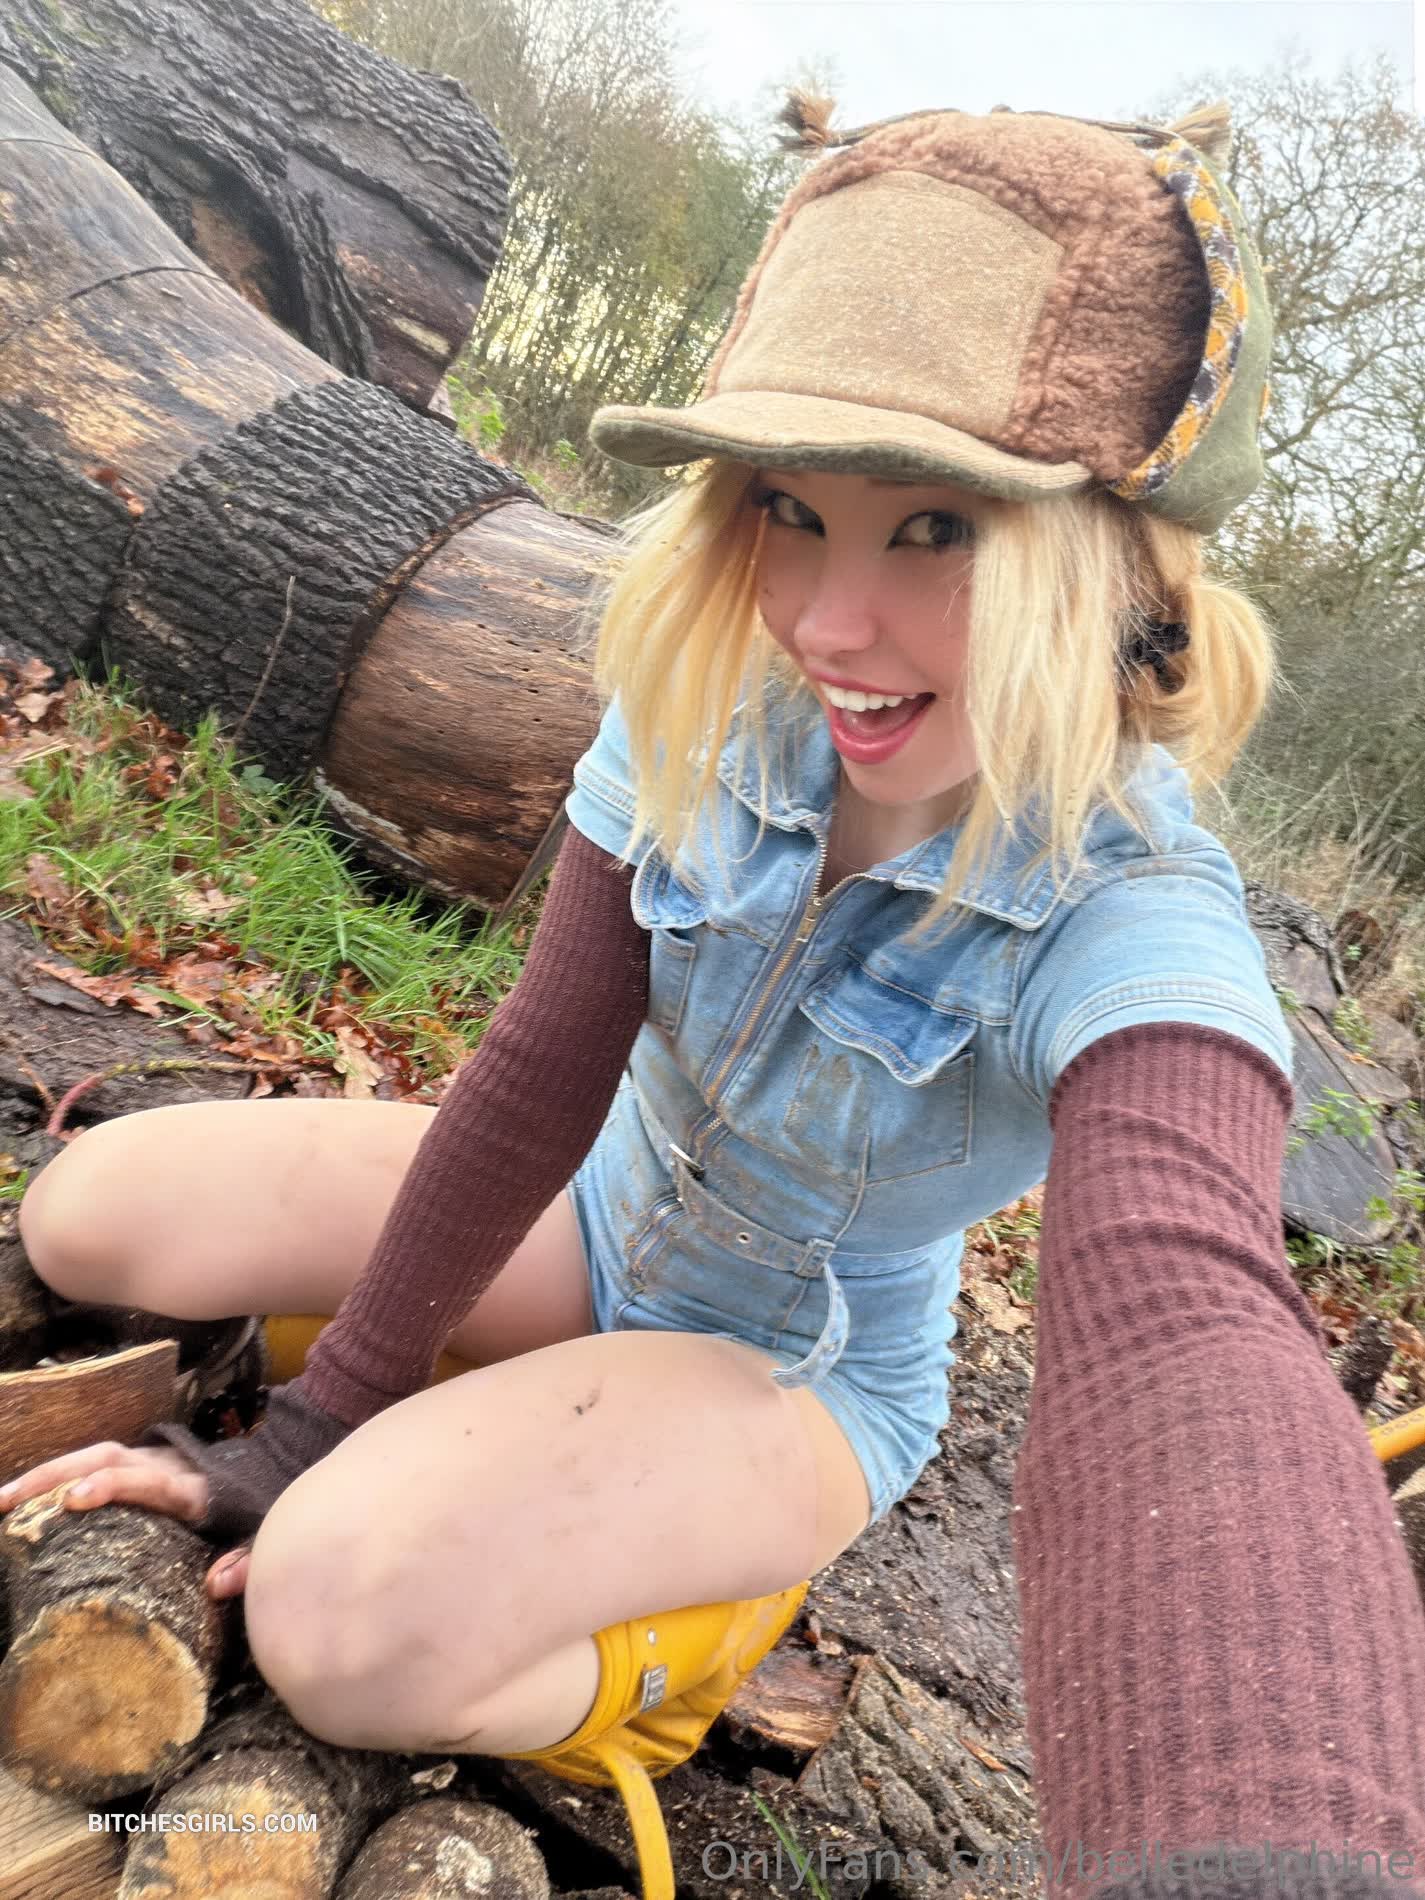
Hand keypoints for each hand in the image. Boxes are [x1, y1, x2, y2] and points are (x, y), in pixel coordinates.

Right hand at [0, 1441, 249, 1600]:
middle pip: (107, 1458)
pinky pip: (92, 1463)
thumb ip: (245, 1561)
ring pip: (93, 1455)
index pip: (148, 1481)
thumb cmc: (251, 1515)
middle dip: (54, 1477)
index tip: (74, 1500)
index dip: (111, 1486)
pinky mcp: (136, 1462)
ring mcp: (148, 1459)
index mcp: (191, 1488)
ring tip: (1, 1501)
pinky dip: (58, 1478)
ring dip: (46, 1475)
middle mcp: (164, 1465)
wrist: (262, 1470)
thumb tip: (216, 1585)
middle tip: (6, 1501)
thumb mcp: (256, 1538)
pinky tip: (23, 1502)